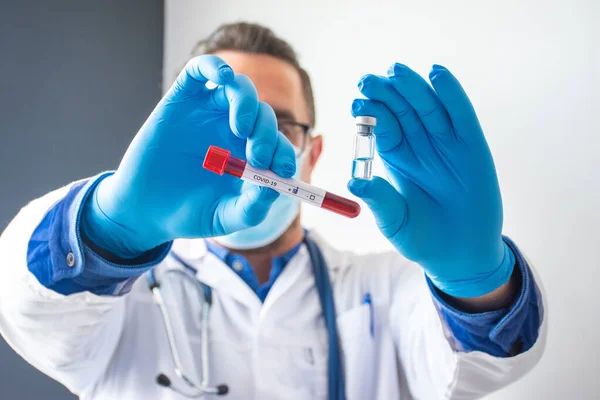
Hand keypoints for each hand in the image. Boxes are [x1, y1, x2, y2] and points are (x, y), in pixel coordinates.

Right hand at [81, 55, 295, 256]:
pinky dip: (214, 66)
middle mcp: (233, 130)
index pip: (278, 143)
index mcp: (250, 154)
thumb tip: (275, 186)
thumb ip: (254, 207)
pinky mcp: (182, 99)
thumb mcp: (228, 217)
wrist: (146, 211)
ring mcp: (208, 112)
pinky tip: (223, 76)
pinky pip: (200, 70)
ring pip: (239, 88)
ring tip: (242, 130)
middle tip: (258, 157)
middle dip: (266, 134)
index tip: (283, 170)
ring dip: (248, 104)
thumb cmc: (190, 213)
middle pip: (263, 115)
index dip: (285, 153)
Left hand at [348, 64, 513, 297]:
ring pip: (428, 107)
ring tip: (396, 71)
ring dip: (413, 87)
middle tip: (367, 81)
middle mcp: (419, 146)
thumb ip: (380, 200)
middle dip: (385, 94)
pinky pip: (461, 115)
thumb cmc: (422, 238)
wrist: (459, 255)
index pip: (382, 127)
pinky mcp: (473, 146)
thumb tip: (354, 182)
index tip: (356, 102)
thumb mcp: (395, 221)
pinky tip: (438, 75)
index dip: (370, 113)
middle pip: (401, 111)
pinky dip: (451, 94)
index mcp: (396, 159)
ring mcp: (446, 144)